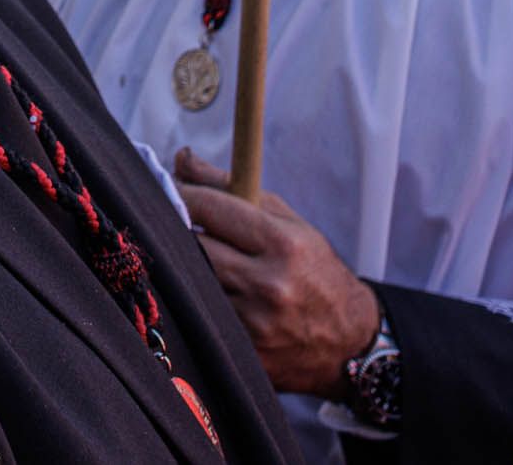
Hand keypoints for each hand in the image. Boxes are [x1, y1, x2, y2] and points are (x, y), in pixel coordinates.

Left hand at [172, 148, 379, 395]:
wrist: (349, 338)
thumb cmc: (315, 270)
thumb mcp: (289, 223)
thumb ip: (235, 188)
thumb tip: (182, 158)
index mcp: (283, 244)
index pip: (212, 208)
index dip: (179, 192)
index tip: (163, 184)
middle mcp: (269, 284)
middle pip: (194, 246)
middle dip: (174, 228)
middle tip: (163, 218)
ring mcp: (254, 323)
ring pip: (192, 282)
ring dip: (182, 265)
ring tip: (183, 254)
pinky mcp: (245, 353)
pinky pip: (202, 317)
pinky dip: (195, 300)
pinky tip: (198, 291)